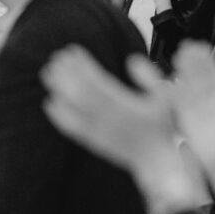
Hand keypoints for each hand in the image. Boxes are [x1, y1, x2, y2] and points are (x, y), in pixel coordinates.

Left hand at [41, 47, 176, 171]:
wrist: (157, 163)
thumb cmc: (163, 128)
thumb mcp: (167, 100)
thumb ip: (151, 78)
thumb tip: (131, 59)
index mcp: (127, 106)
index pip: (98, 81)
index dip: (83, 65)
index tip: (72, 50)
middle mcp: (111, 120)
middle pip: (81, 93)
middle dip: (67, 74)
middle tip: (56, 57)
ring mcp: (101, 132)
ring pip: (74, 109)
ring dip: (59, 89)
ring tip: (47, 72)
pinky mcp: (95, 143)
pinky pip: (73, 129)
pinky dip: (59, 116)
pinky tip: (50, 102)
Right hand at [172, 42, 214, 169]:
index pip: (214, 72)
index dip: (207, 59)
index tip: (200, 46)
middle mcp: (209, 98)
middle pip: (200, 75)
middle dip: (193, 60)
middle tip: (187, 46)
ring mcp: (197, 106)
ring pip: (189, 83)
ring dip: (184, 70)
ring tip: (179, 56)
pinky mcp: (185, 116)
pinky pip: (179, 99)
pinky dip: (174, 89)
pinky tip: (171, 78)